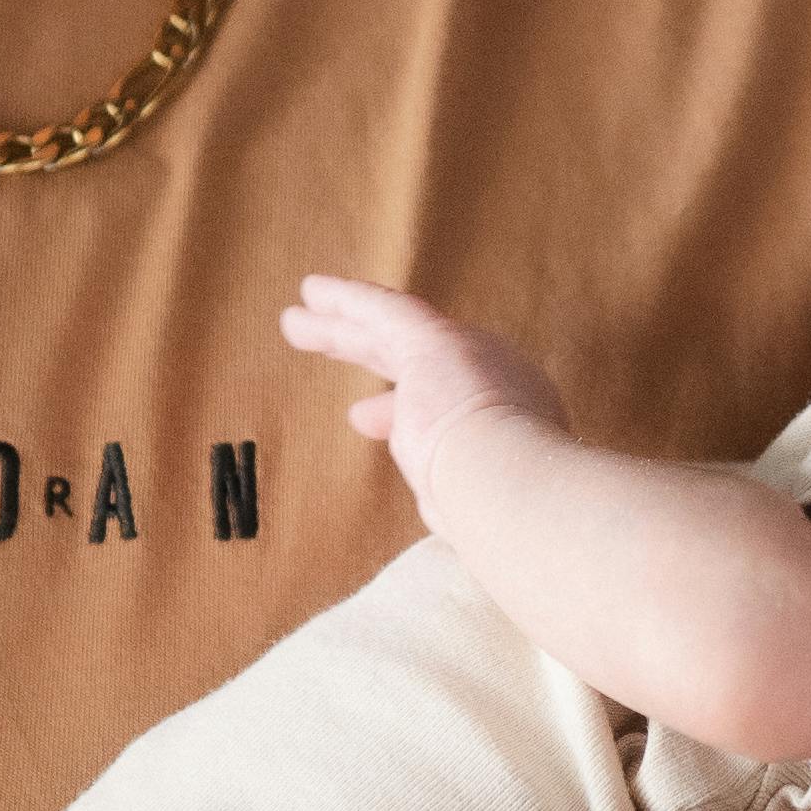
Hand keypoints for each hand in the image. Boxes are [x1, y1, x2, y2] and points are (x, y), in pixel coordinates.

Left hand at [279, 275, 565, 530]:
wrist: (512, 491)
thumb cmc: (498, 518)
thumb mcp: (466, 505)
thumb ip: (441, 487)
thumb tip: (427, 493)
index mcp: (513, 420)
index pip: (448, 404)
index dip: (398, 407)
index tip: (362, 414)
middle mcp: (498, 378)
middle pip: (420, 360)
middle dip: (371, 354)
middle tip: (328, 344)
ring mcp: (469, 356)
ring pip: (393, 334)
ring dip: (343, 327)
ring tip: (297, 319)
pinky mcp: (437, 341)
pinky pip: (385, 311)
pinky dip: (347, 300)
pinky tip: (312, 292)